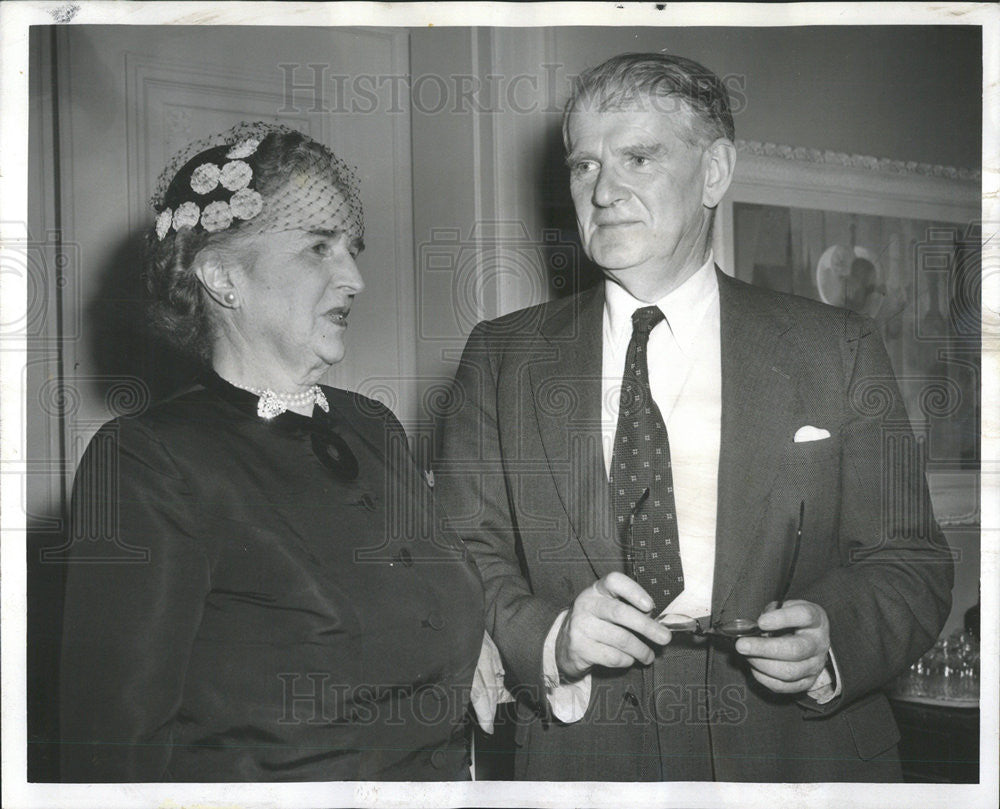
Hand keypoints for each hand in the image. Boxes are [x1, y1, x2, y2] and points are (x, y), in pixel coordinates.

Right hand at [555, 572, 671, 680]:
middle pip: (621, 613)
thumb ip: (630, 608)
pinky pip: (613, 657)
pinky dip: (626, 660)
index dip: (634, 591)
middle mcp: (586, 604)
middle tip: (665, 637)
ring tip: (648, 655)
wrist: (566, 644)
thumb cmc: (598, 622)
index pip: (614, 581)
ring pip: (621, 639)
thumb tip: (658, 622)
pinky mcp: (580, 648)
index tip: (650, 605)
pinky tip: (629, 659)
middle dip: (647, 627)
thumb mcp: (608, 607)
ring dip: (641, 650)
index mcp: (597, 590)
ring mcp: (581, 626)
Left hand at [734, 599, 830, 693]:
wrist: (811, 640)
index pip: (804, 616)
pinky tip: (754, 667)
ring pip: (789, 672)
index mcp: (816, 619)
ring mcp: (815, 665)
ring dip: (761, 664)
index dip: (782, 618)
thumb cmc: (793, 621)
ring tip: (746, 655)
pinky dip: (764, 678)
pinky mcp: (807, 683)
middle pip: (795, 650)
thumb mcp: (786, 608)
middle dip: (764, 648)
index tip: (761, 622)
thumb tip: (752, 627)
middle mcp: (818, 643)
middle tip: (741, 645)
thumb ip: (771, 613)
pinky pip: (783, 686)